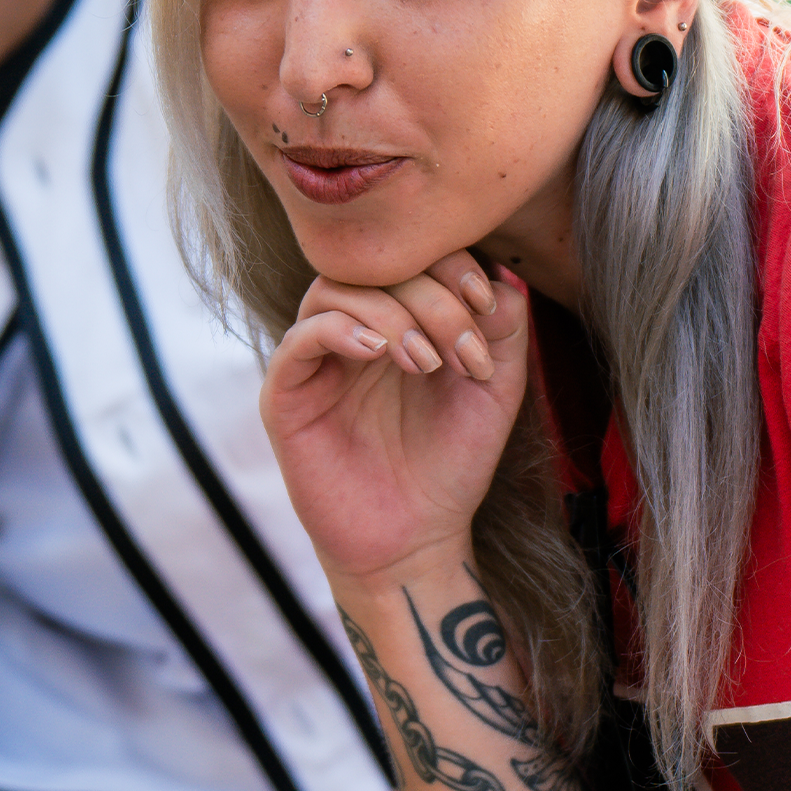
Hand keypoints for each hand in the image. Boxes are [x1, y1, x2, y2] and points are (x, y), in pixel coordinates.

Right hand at [260, 253, 530, 590]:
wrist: (416, 537)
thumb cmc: (451, 462)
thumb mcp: (495, 389)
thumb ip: (503, 330)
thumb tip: (499, 276)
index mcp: (401, 315)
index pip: (413, 253)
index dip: (452, 264)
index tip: (486, 304)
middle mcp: (355, 325)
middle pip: (376, 266)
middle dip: (432, 298)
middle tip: (461, 352)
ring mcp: (317, 356)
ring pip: (335, 289)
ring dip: (390, 314)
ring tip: (425, 362)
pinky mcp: (288, 393)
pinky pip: (300, 338)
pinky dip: (342, 331)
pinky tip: (380, 354)